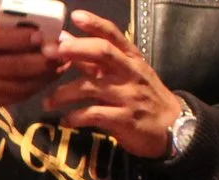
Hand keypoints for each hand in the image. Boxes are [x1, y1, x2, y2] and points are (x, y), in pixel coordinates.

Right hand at [0, 0, 62, 113]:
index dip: (21, 39)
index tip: (42, 35)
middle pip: (11, 66)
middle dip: (41, 61)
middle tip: (61, 51)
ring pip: (15, 86)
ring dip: (42, 77)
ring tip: (59, 65)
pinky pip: (10, 99)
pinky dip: (31, 89)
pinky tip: (43, 78)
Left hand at [45, 11, 182, 157]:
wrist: (171, 125)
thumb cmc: (142, 95)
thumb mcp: (124, 73)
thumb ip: (95, 59)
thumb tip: (66, 39)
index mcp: (130, 58)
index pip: (113, 35)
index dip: (95, 24)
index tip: (75, 16)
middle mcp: (129, 72)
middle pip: (102, 52)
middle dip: (75, 49)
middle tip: (49, 52)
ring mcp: (127, 95)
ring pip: (92, 86)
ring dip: (64, 93)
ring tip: (47, 102)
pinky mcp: (124, 118)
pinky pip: (94, 114)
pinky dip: (75, 117)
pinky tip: (65, 120)